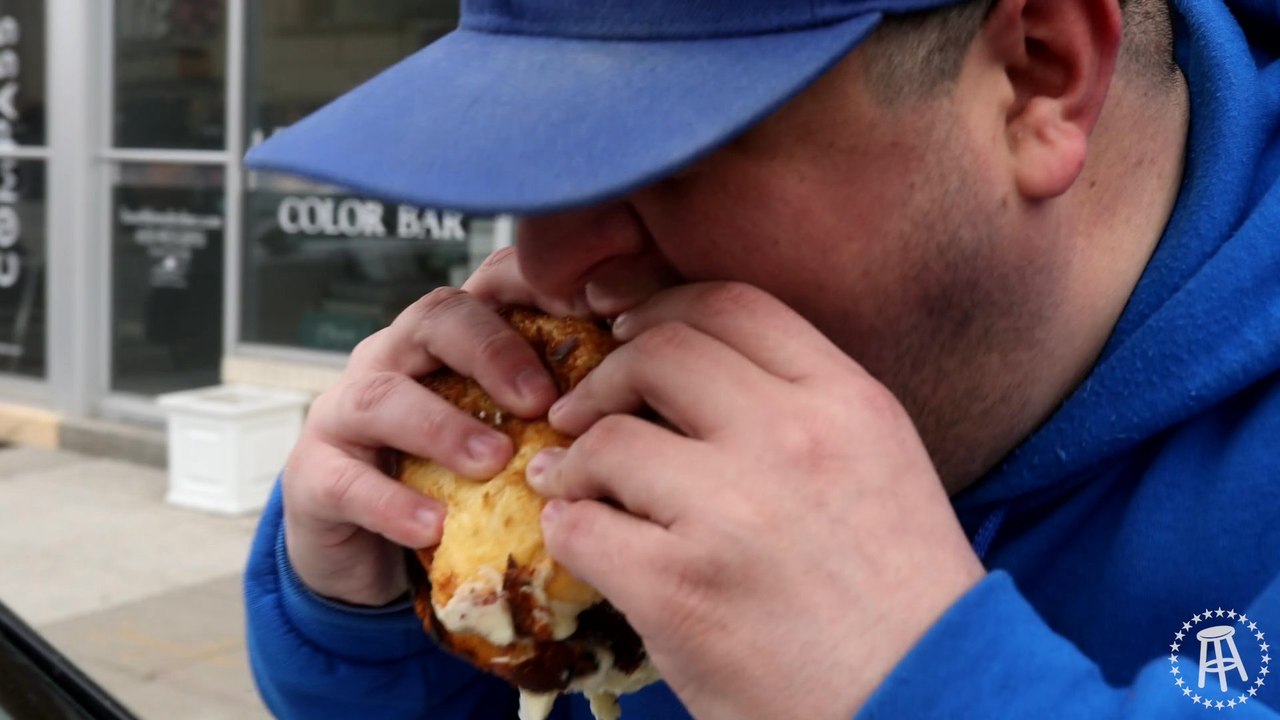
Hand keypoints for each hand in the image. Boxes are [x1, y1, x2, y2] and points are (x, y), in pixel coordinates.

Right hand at [281, 247, 677, 605]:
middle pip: (439, 317)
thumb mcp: (518, 435)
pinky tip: (431, 526)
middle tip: (545, 398)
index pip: (493, 283)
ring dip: (443, 425)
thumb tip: (655, 388)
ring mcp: (349, 411)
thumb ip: (563, 405)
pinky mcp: (316, 475)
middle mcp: (398, 356)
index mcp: (454, 336)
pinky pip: (345, 479)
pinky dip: (390, 502)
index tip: (597, 311)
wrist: (379, 552)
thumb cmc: (465, 482)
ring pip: (385, 393)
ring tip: (496, 460)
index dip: (541, 287)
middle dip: (495, 350)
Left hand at [526, 283, 985, 718]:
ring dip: (573, 463)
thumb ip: (802, 407)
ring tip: (574, 486)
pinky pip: (581, 528)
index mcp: (848, 403)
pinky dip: (567, 530)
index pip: (732, 303)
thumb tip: (691, 375)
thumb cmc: (904, 599)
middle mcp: (792, 439)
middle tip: (579, 411)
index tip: (626, 334)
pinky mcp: (679, 590)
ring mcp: (731, 512)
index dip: (660, 307)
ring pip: (607, 441)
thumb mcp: (881, 467)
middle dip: (602, 376)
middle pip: (658, 352)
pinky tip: (580, 540)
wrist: (926, 704)